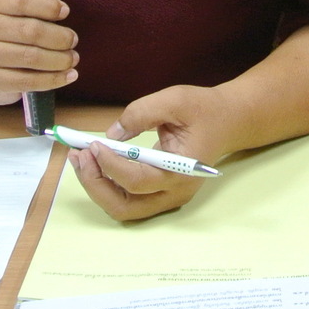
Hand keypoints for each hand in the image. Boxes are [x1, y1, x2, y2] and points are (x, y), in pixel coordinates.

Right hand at [0, 0, 87, 105]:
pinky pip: (22, 82)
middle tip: (73, 40)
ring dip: (58, 60)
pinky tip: (66, 76)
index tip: (65, 12)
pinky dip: (50, 80)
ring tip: (71, 58)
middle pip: (27, 31)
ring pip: (27, 58)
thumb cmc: (14, 19)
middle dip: (59, 37)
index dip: (48, 6)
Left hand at [68, 84, 237, 220]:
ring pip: (122, 208)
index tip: (92, 145)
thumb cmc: (204, 109)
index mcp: (181, 172)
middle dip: (95, 184)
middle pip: (124, 206)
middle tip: (80, 156)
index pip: (137, 180)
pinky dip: (107, 186)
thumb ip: (141, 113)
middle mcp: (174, 193)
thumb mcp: (175, 99)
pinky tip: (95, 163)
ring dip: (97, 187)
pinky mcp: (161, 194)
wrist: (229, 120)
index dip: (110, 165)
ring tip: (81, 160)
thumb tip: (112, 135)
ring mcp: (168, 198)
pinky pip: (127, 200)